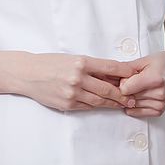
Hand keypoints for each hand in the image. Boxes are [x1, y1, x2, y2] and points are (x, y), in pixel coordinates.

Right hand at [22, 53, 138, 111]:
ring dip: (112, 103)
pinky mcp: (67, 104)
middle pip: (107, 88)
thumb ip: (92, 67)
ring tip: (122, 103)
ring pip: (99, 100)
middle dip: (122, 93)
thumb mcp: (73, 58)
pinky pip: (87, 107)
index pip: (110, 67)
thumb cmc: (51, 63)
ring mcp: (72, 92)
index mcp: (81, 61)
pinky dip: (97, 106)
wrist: (29, 73)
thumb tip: (112, 74)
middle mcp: (78, 77)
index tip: (134, 75)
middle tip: (132, 96)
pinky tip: (104, 105)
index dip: (124, 72)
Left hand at [118, 49, 164, 116]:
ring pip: (133, 105)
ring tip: (138, 86)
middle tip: (132, 80)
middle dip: (126, 89)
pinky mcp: (160, 110)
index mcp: (154, 78)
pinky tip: (139, 96)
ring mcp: (160, 103)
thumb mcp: (146, 59)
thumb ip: (128, 68)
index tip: (126, 77)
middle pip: (129, 97)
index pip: (125, 88)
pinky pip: (140, 112)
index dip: (122, 82)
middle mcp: (158, 93)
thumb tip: (114, 74)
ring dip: (131, 97)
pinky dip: (136, 106)